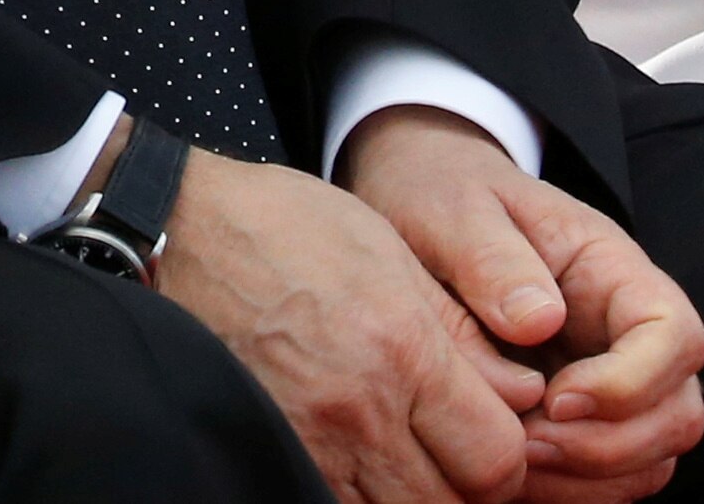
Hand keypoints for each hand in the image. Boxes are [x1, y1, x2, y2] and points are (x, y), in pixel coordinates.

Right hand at [149, 147, 531, 502]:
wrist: (178, 229)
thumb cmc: (285, 226)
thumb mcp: (390, 250)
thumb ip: (465, 331)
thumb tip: (526, 394)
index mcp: (402, 348)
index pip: (497, 458)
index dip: (510, 458)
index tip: (497, 435)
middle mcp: (359, 408)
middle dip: (468, 485)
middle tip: (455, 451)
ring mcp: (309, 441)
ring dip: (414, 494)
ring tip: (406, 453)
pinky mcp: (272, 452)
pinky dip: (363, 495)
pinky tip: (362, 460)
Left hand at [344, 108, 703, 501]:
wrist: (420, 202)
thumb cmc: (444, 196)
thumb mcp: (453, 206)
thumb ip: (492, 258)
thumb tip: (540, 321)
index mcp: (612, 269)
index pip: (673, 335)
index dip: (631, 383)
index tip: (556, 397)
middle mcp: (626, 332)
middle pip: (678, 412)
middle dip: (610, 447)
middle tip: (523, 443)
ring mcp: (610, 381)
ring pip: (650, 459)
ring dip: (588, 478)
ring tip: (509, 460)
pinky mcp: (577, 421)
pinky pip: (603, 479)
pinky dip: (566, 490)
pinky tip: (504, 471)